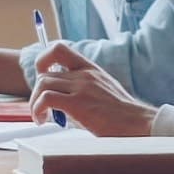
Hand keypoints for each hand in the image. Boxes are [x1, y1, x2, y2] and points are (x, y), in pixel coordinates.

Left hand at [29, 44, 159, 135]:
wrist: (138, 124)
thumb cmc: (122, 116)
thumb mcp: (103, 93)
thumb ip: (83, 91)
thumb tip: (60, 104)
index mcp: (91, 69)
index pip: (59, 49)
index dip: (43, 59)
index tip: (41, 75)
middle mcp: (84, 74)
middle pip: (45, 73)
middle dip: (37, 91)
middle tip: (41, 107)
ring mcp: (81, 87)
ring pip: (42, 84)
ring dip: (35, 102)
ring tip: (41, 117)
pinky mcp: (77, 103)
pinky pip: (45, 99)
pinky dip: (38, 110)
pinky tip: (43, 120)